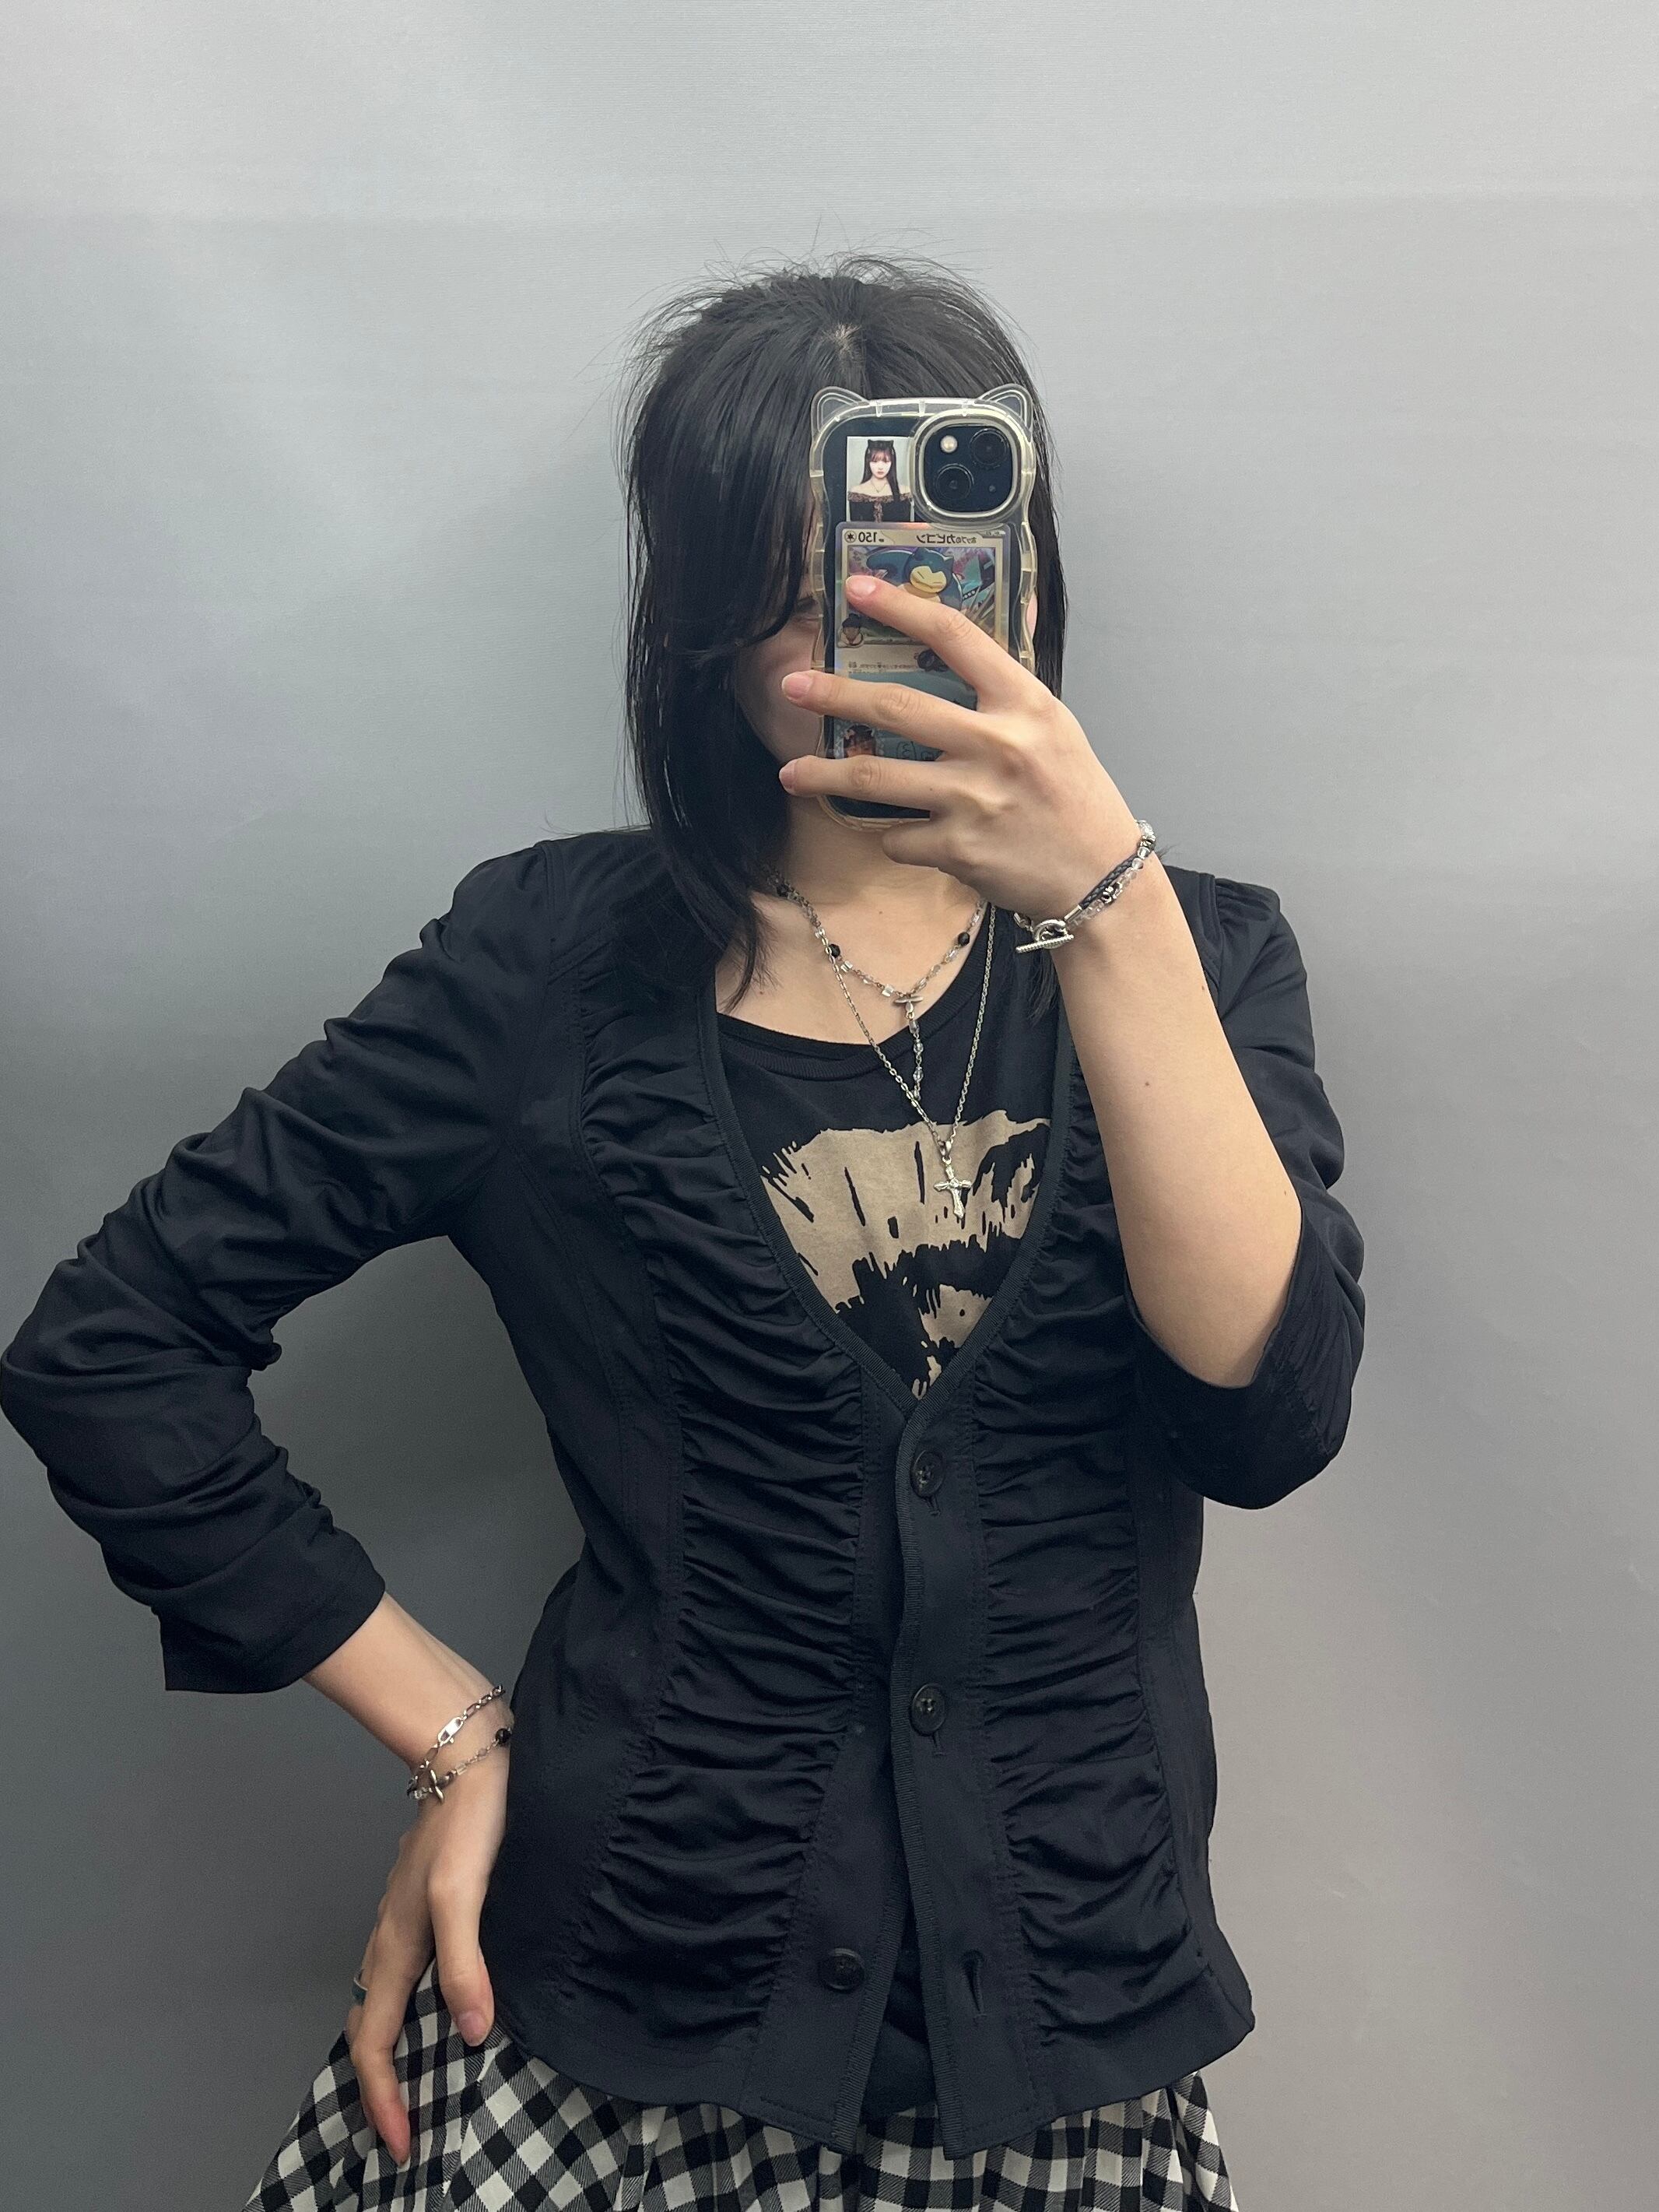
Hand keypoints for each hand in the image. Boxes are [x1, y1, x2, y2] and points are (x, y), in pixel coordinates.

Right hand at [344, 1741, 509, 2166]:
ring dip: (395, 2047)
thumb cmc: (470, 1819)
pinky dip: (413, 2007)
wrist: (469, 1752)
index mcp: (397, 1945)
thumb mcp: (466, 1892)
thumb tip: (472, 2032)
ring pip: (386, 1999)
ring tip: (420, 2082)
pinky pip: (408, 1972)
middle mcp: (394, 1937)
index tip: (402, 2144)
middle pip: (370, 2027)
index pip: (375, 2041)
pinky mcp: (427, 1901)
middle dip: (381, 2084)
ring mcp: (407, 1918)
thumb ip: (466, 1962)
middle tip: (406, 2129)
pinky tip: (443, 2004)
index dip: (385, 2097)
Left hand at [776, 569, 1147, 923]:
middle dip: (833, 694)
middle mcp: (997, 745)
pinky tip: (902, 835)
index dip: (900, 607)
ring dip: (823, 775)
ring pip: (875, 779)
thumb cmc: (1075, 799)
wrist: (1099, 879)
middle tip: (791, 686)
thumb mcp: (1054, 728)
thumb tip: (955, 647)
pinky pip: (899, 837)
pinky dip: (893, 836)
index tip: (857, 588)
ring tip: (790, 773)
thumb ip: (1004, 693)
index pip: (955, 637)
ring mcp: (973, 799)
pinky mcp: (957, 848)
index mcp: (1024, 703)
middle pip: (895, 708)